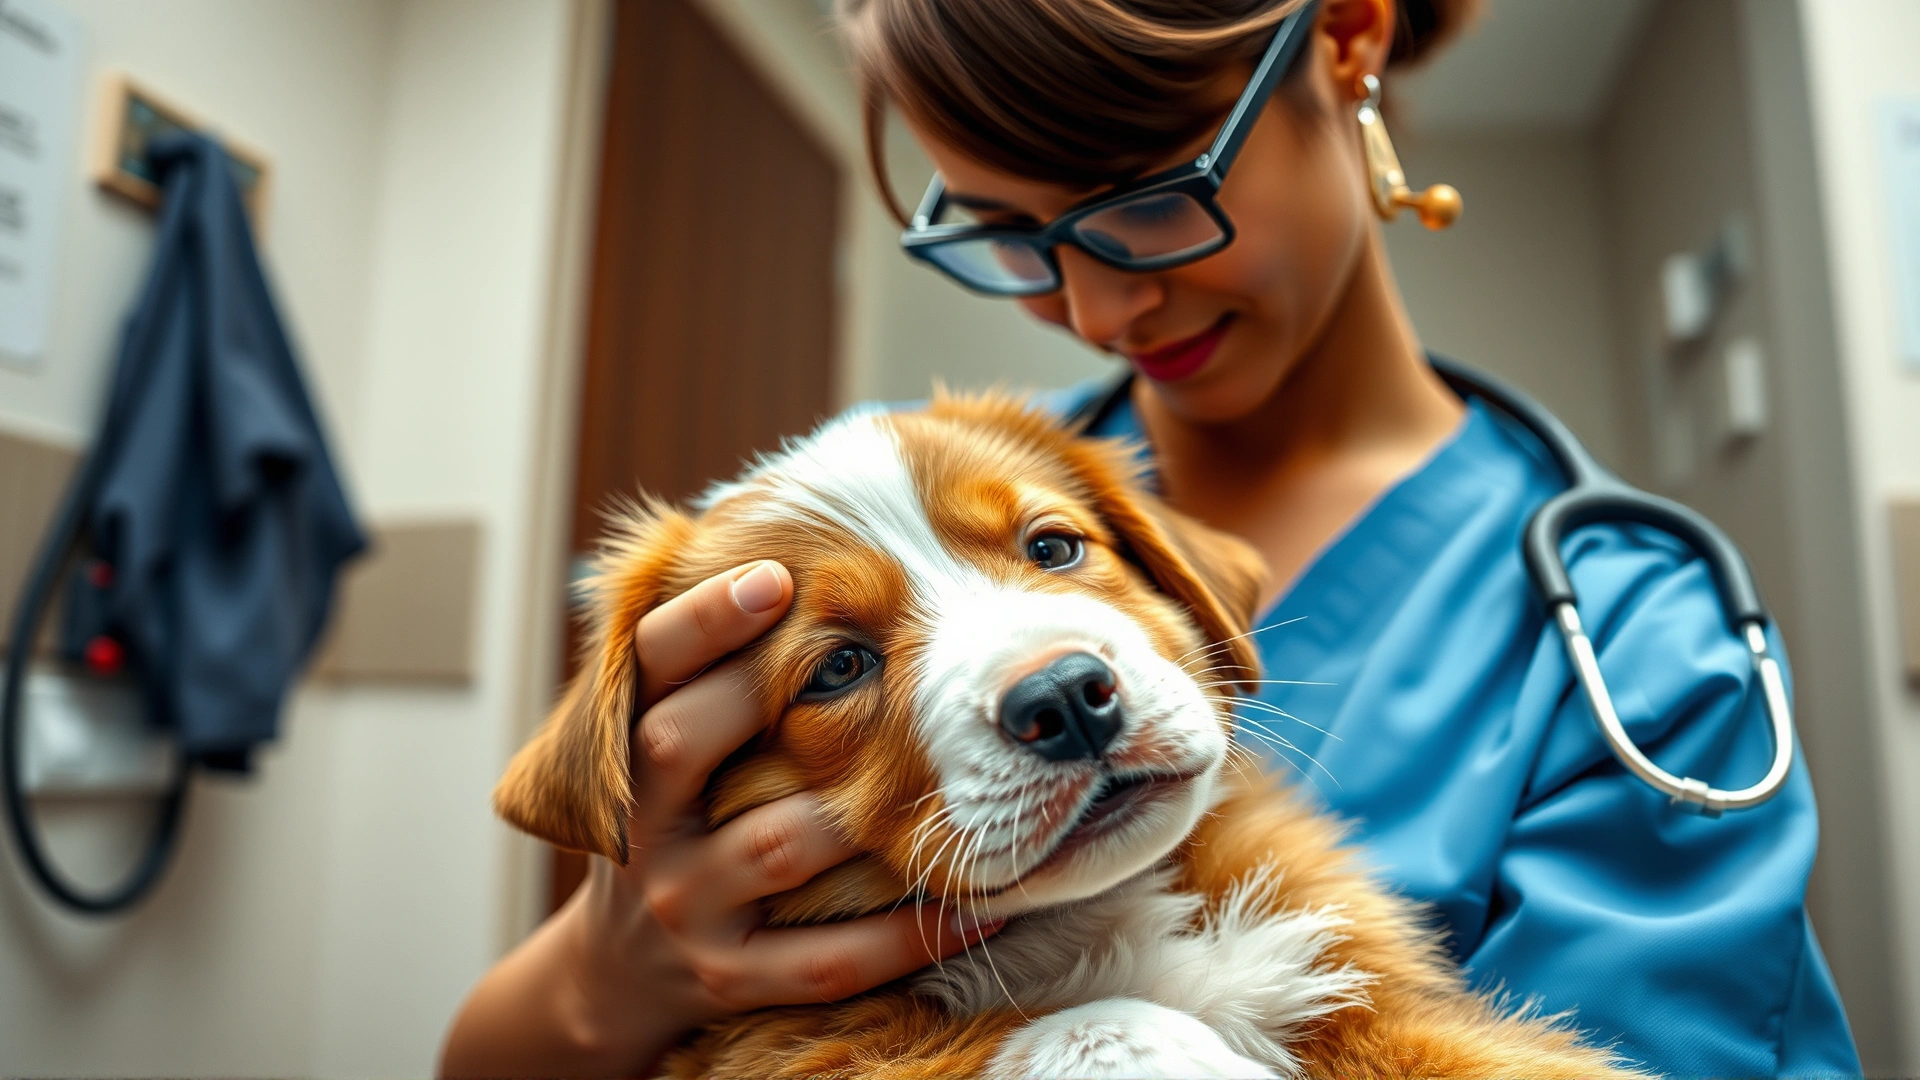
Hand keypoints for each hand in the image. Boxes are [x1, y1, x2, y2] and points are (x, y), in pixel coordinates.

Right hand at [439, 561, 998, 1077]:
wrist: (616, 973)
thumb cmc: (675, 821)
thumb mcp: (660, 747)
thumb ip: (705, 669)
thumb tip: (784, 546)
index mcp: (625, 752)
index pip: (646, 668)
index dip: (701, 620)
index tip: (773, 574)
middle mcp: (644, 826)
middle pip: (678, 743)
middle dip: (756, 690)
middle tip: (853, 650)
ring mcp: (688, 907)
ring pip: (778, 846)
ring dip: (865, 807)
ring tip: (961, 769)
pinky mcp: (731, 981)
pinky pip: (832, 958)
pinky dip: (912, 930)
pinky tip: (989, 902)